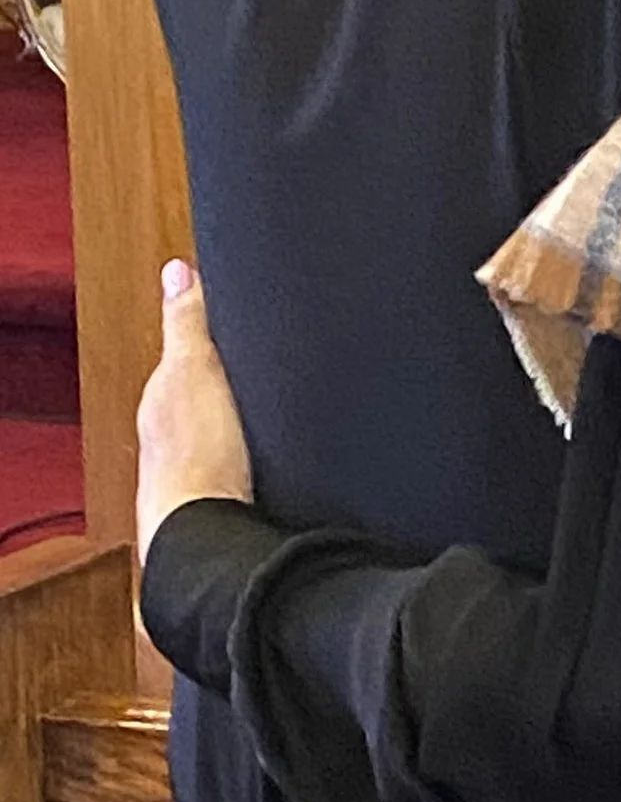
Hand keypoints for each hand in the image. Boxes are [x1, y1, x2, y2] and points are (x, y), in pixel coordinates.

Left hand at [136, 261, 253, 558]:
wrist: (206, 532)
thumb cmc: (195, 457)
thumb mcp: (194, 370)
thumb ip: (187, 323)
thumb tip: (176, 269)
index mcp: (164, 396)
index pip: (189, 352)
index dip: (217, 335)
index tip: (244, 317)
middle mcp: (174, 430)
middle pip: (206, 391)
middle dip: (232, 377)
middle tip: (268, 355)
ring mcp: (197, 463)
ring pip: (223, 425)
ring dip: (244, 415)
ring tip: (275, 400)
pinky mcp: (222, 491)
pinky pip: (237, 455)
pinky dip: (252, 445)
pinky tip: (271, 446)